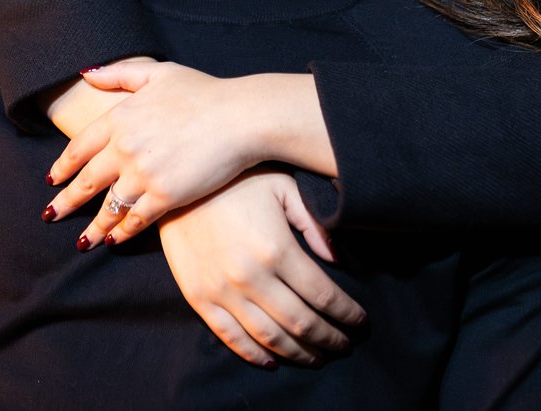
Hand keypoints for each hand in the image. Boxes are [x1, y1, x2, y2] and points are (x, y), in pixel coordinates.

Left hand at [44, 62, 268, 246]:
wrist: (240, 117)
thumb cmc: (204, 92)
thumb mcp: (159, 72)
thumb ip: (119, 73)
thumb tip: (87, 73)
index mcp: (119, 118)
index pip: (78, 147)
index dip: (62, 166)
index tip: (52, 180)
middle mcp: (124, 148)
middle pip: (85, 182)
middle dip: (65, 202)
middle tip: (50, 215)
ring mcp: (143, 174)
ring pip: (108, 207)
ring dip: (92, 226)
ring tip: (82, 241)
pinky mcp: (166, 196)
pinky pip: (136, 220)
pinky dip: (122, 232)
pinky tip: (114, 240)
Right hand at [158, 169, 365, 366]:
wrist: (178, 182)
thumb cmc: (237, 179)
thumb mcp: (283, 187)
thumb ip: (313, 223)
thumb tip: (336, 260)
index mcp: (277, 249)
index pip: (323, 295)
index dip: (347, 313)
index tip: (361, 322)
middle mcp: (251, 277)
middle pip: (301, 322)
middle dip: (329, 339)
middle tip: (346, 345)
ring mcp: (222, 291)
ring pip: (270, 337)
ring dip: (298, 353)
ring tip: (317, 357)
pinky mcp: (199, 298)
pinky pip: (231, 337)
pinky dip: (255, 355)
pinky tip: (273, 360)